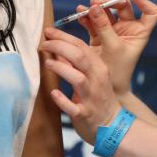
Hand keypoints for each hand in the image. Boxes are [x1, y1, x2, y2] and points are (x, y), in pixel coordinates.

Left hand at [41, 26, 120, 144]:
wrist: (112, 124)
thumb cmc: (98, 96)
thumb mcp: (91, 75)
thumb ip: (75, 61)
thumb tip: (55, 46)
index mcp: (98, 67)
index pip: (81, 46)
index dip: (63, 37)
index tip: (47, 31)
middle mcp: (96, 80)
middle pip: (80, 57)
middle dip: (60, 47)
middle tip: (44, 44)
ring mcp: (91, 97)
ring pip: (78, 79)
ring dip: (61, 68)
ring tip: (47, 63)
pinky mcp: (85, 114)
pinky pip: (73, 107)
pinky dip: (63, 100)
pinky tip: (53, 93)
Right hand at [75, 0, 156, 95]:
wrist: (105, 87)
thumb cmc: (117, 71)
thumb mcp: (112, 47)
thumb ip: (103, 26)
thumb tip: (94, 7)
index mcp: (140, 32)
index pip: (150, 12)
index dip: (144, 1)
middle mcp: (128, 29)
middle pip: (123, 6)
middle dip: (110, 1)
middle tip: (96, 3)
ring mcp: (113, 31)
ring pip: (106, 12)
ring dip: (95, 8)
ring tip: (84, 8)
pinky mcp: (99, 35)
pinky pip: (93, 21)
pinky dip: (86, 17)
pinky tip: (80, 14)